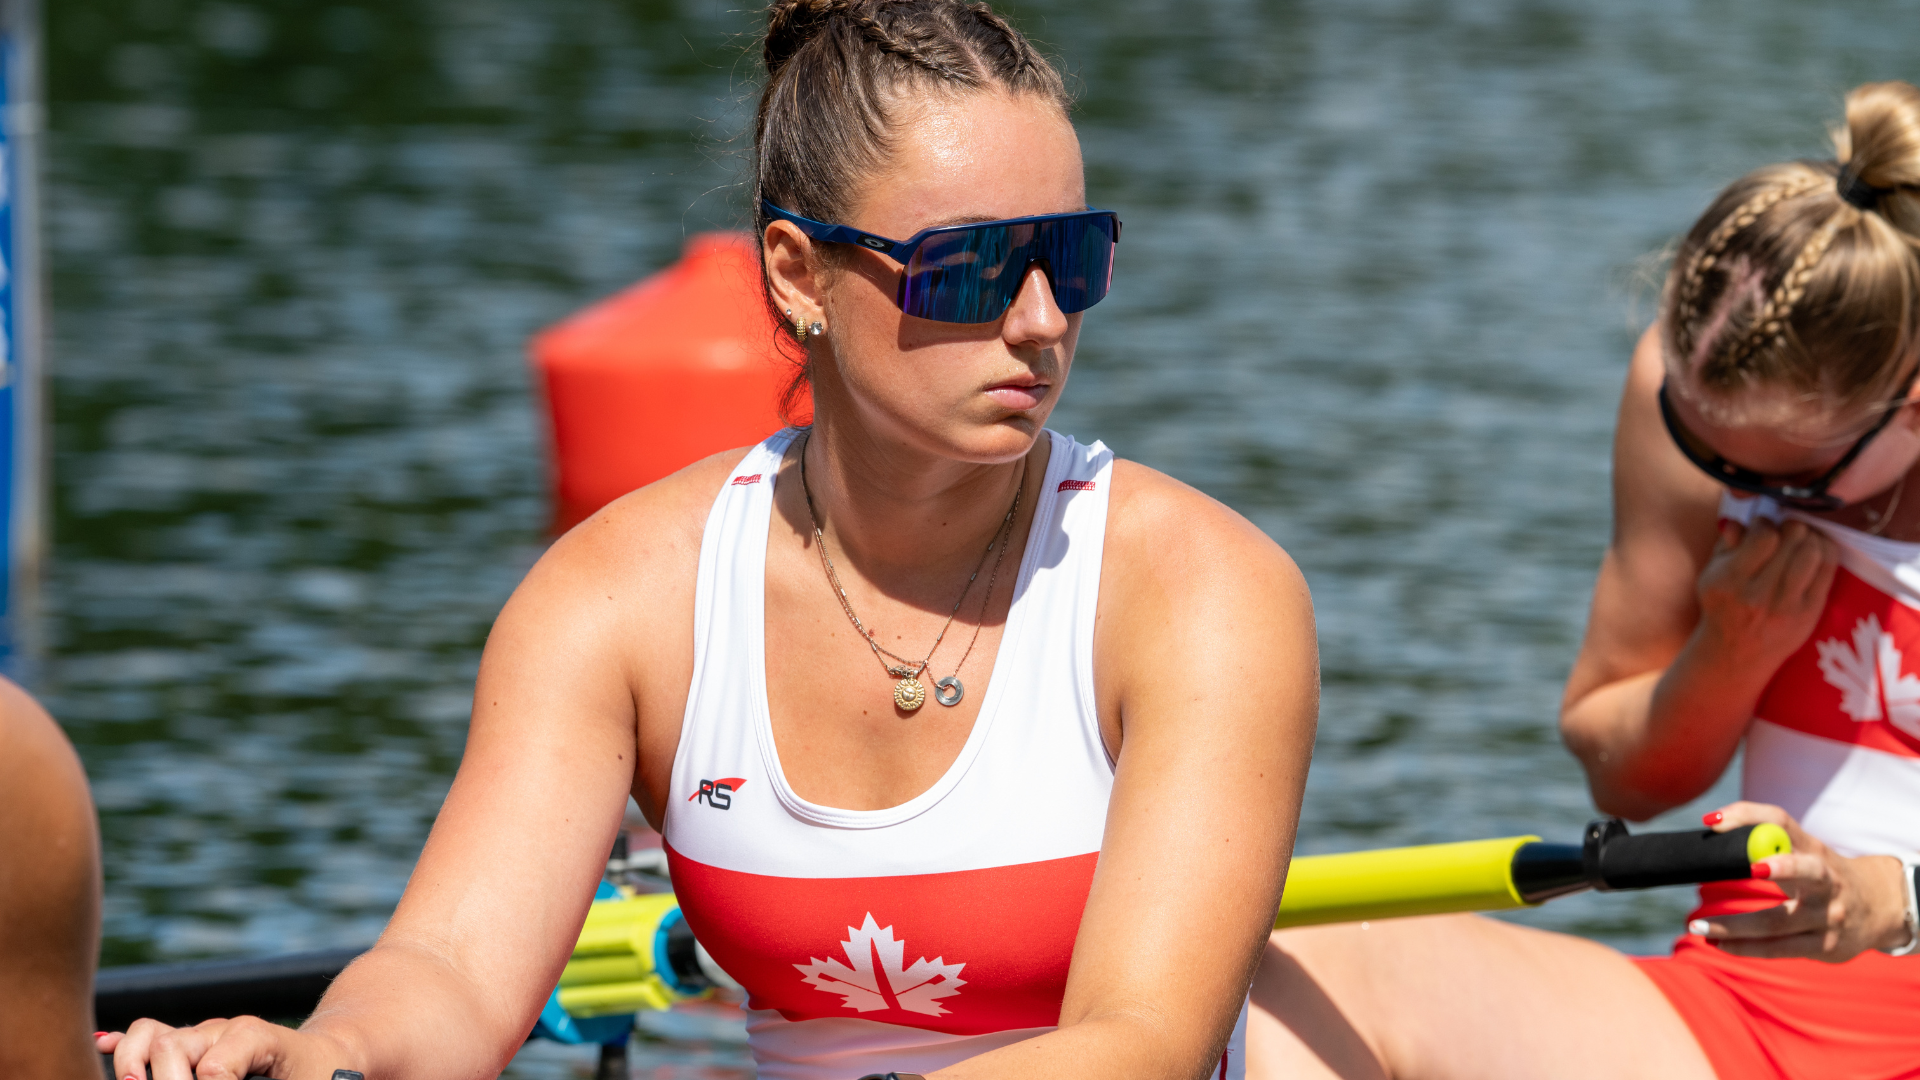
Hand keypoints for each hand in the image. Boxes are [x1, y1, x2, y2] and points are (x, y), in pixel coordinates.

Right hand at [96, 1016, 350, 1079]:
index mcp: (254, 1037)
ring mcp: (202, 1035)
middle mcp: (222, 1030)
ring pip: (152, 1035)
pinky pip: (148, 1035)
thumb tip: (216, 1074)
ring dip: (133, 1063)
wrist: (327, 1056)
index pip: (214, 1067)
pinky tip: (102, 1045)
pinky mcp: (190, 1046)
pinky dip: (124, 1046)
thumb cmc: (319, 1075)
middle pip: (172, 1046)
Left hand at [1688, 801, 1912, 961]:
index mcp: (1813, 849)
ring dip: (1734, 926)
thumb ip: (1765, 840)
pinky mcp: (1825, 946)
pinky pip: (1780, 948)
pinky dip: (1746, 947)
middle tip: (1750, 868)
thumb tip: (1710, 827)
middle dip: (1783, 868)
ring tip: (1698, 927)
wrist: (1878, 908)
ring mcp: (1828, 916)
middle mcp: (1826, 881)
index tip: (1713, 822)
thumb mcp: (1804, 851)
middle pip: (1807, 871)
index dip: (1749, 816)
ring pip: (1778, 922)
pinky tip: (1720, 945)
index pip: (1781, 822)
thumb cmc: (1821, 874)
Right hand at [1692, 518, 1837, 669]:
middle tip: (1785, 530)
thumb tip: (1744, 520)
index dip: (1766, 523)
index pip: (1764, 537)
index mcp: (1730, 581)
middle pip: (1793, 540)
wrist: (1735, 655)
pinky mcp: (1809, 614)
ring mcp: (1788, 606)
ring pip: (1813, 552)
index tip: (1763, 526)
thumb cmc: (1722, 607)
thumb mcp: (1710, 575)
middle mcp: (1759, 595)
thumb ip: (1725, 544)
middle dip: (1790, 527)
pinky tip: (1815, 549)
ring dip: (1809, 538)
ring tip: (1800, 539)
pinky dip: (1824, 552)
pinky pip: (1827, 571)